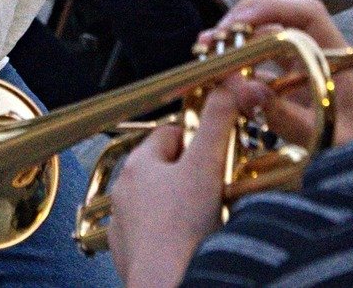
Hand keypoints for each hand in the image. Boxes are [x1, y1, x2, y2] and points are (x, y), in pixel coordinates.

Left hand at [108, 76, 269, 287]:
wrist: (168, 286)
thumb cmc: (182, 231)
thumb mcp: (207, 166)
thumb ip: (217, 122)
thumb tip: (228, 85)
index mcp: (138, 165)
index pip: (170, 134)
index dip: (198, 138)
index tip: (218, 148)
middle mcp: (124, 192)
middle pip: (163, 169)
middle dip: (190, 173)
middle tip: (219, 184)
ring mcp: (123, 225)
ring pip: (156, 204)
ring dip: (179, 205)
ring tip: (209, 216)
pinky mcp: (127, 256)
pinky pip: (150, 236)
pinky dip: (169, 235)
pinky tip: (190, 242)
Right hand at [201, 0, 352, 147]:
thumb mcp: (326, 141)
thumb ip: (287, 117)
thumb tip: (243, 88)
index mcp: (340, 62)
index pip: (309, 14)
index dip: (272, 8)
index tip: (238, 22)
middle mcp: (322, 63)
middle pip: (282, 23)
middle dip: (245, 23)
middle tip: (212, 37)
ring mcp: (306, 79)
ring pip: (268, 47)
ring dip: (237, 45)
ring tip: (206, 50)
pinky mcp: (293, 99)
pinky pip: (263, 76)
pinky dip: (240, 73)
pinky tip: (218, 80)